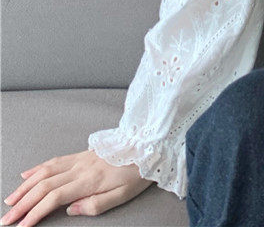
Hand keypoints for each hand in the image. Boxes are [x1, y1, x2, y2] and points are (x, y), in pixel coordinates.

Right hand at [1, 149, 152, 225]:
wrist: (149, 145)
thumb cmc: (137, 172)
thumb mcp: (123, 195)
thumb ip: (96, 205)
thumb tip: (71, 210)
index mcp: (89, 180)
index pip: (54, 198)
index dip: (34, 213)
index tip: (21, 226)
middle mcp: (80, 168)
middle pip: (44, 185)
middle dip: (22, 203)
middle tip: (6, 218)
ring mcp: (80, 158)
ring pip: (45, 171)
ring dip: (25, 186)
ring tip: (11, 200)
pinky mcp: (83, 153)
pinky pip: (56, 159)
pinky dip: (38, 168)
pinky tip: (27, 174)